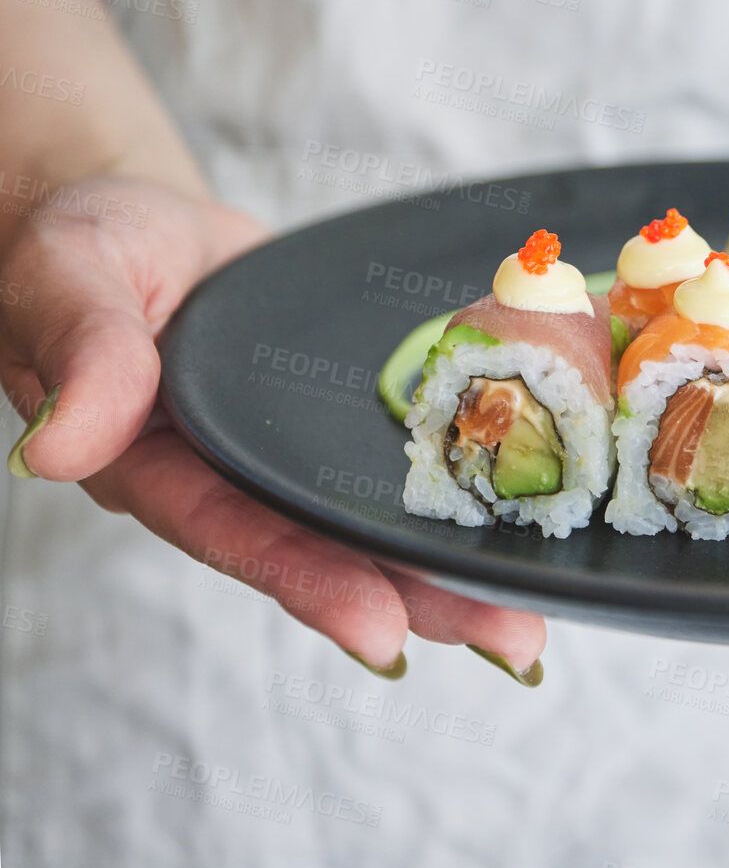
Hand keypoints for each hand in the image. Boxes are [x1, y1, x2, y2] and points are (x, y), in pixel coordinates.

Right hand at [0, 178, 546, 681]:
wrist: (143, 223)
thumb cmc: (87, 247)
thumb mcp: (69, 278)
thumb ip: (81, 352)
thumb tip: (56, 448)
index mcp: (156, 466)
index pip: (236, 533)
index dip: (309, 583)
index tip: (383, 633)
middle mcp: (232, 479)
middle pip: (328, 551)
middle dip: (419, 600)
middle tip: (512, 644)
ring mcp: (290, 456)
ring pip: (375, 521)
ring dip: (453, 569)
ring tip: (533, 616)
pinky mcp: (335, 422)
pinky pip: (398, 460)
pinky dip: (459, 491)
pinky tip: (525, 526)